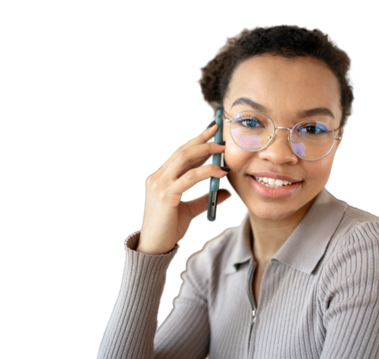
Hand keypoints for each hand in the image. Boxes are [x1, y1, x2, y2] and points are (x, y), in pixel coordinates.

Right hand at [137, 122, 230, 254]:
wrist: (154, 247)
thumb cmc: (168, 228)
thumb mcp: (188, 210)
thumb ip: (204, 199)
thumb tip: (224, 191)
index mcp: (160, 178)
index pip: (179, 154)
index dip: (196, 142)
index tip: (211, 133)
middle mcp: (158, 177)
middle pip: (182, 151)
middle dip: (202, 140)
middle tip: (219, 132)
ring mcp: (160, 184)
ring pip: (184, 158)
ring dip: (205, 150)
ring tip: (222, 149)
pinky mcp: (166, 194)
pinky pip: (190, 177)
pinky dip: (207, 172)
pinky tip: (220, 172)